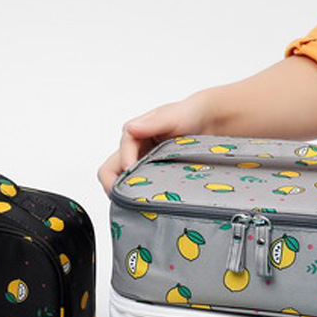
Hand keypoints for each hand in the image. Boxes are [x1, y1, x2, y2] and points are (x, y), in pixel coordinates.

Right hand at [97, 93, 212, 193]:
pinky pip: (137, 188)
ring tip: (142, 202)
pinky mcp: (151, 174)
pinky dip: (140, 196)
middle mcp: (132, 151)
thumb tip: (131, 130)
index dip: (124, 167)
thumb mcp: (171, 116)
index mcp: (132, 135)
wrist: (207, 121)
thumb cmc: (187, 114)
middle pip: (110, 173)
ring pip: (121, 183)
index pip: (117, 156)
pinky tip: (151, 201)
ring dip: (127, 193)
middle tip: (130, 199)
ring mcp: (141, 164)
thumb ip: (152, 123)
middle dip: (115, 187)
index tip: (134, 176)